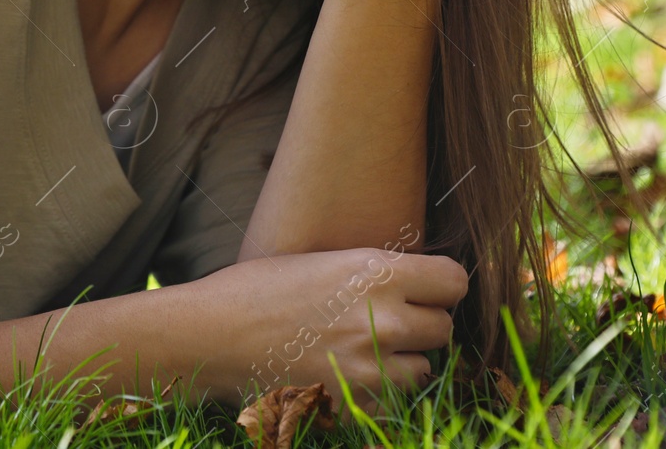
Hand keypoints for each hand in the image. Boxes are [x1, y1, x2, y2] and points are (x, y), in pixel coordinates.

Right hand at [195, 247, 466, 404]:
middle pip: (444, 327)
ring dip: (403, 362)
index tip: (426, 291)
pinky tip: (342, 374)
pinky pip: (392, 400)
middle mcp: (383, 318)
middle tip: (386, 321)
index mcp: (374, 272)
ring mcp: (371, 367)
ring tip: (362, 350)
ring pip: (423, 369)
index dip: (441, 286)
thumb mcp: (322, 262)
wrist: (211, 335)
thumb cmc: (256, 289)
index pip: (454, 280)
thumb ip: (374, 274)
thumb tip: (417, 283)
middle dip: (421, 325)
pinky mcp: (355, 403)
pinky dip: (376, 392)